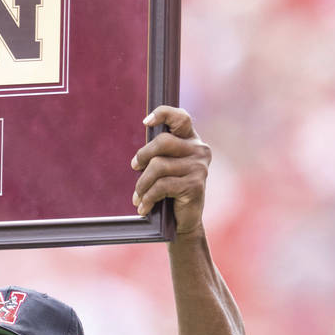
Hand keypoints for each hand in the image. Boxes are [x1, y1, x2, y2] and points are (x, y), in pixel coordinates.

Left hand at [131, 107, 209, 236]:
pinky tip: (144, 207)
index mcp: (191, 140)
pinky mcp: (195, 185)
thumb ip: (158, 155)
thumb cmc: (171, 191)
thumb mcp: (164, 168)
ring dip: (142, 183)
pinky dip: (148, 197)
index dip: (163, 114)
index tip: (146, 122)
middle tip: (135, 167)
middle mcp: (199, 150)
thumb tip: (138, 159)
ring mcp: (199, 167)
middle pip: (163, 141)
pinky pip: (162, 186)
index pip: (181, 118)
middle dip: (143, 155)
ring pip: (158, 166)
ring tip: (138, 196)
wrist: (185, 221)